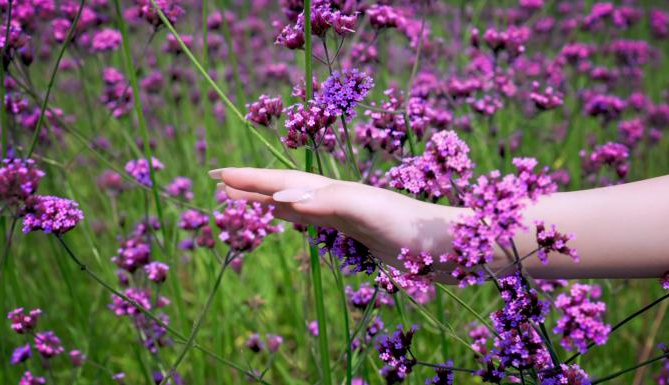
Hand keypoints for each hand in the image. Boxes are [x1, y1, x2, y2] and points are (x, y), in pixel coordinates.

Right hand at [208, 167, 472, 274]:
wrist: (453, 245)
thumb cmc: (415, 228)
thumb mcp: (369, 213)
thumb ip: (327, 203)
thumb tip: (280, 199)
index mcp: (335, 191)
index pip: (284, 182)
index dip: (251, 179)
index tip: (218, 176)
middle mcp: (337, 198)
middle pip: (285, 187)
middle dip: (252, 185)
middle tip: (218, 182)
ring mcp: (347, 214)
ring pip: (297, 201)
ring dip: (268, 198)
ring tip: (243, 197)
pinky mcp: (358, 231)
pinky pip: (314, 219)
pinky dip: (293, 216)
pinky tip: (288, 216)